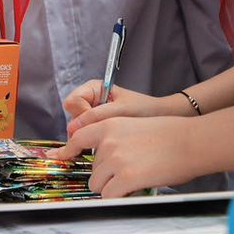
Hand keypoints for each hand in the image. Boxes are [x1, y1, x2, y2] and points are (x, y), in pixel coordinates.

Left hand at [47, 116, 205, 197]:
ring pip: (98, 185)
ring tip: (135, 179)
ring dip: (112, 188)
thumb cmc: (169, 134)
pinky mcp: (125, 178)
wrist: (190, 141)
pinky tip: (134, 191)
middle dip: (106, 175)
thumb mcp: (133, 125)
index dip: (67, 152)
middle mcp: (107, 142)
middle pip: (91, 169)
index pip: (77, 139)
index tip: (60, 158)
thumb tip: (100, 158)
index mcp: (108, 125)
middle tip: (130, 171)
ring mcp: (115, 160)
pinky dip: (118, 198)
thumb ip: (114, 138)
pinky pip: (109, 196)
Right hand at [63, 81, 192, 136]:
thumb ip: (95, 116)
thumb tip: (73, 128)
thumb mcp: (120, 111)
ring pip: (77, 130)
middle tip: (101, 133)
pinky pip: (85, 138)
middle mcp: (90, 101)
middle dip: (84, 128)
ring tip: (107, 138)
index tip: (96, 120)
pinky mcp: (97, 129)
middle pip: (72, 117)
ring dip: (89, 137)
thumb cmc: (145, 109)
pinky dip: (93, 143)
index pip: (72, 102)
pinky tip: (105, 145)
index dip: (81, 114)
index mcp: (94, 88)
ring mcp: (92, 116)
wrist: (161, 118)